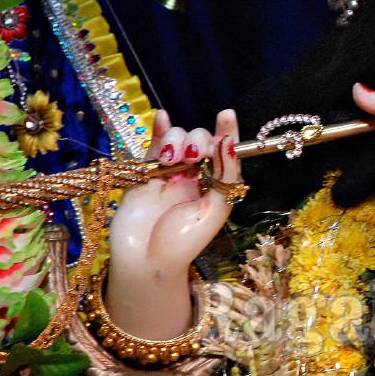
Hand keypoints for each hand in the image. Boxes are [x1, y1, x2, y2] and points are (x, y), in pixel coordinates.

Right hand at [106, 109, 241, 338]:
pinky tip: (163, 117)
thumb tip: (230, 143)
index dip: (226, 132)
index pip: (224, 151)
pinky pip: (153, 144)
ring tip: (172, 160)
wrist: (145, 261)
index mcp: (215, 185)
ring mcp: (168, 172)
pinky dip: (159, 129)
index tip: (226, 115)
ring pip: (177, 139)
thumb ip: (226, 176)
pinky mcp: (145, 173)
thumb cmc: (183, 243)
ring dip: (177, 141)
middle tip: (194, 157)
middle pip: (199, 140)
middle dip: (198, 141)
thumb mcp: (214, 211)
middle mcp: (194, 176)